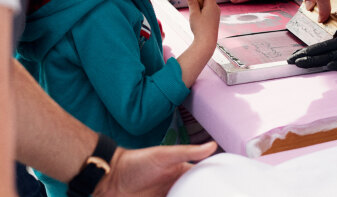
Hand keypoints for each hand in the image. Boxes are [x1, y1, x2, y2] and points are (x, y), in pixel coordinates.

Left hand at [96, 142, 216, 196]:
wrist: (110, 179)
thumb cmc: (136, 162)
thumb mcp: (164, 156)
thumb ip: (188, 152)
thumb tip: (213, 144)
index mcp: (181, 170)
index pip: (202, 176)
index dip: (213, 181)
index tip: (226, 187)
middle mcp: (175, 185)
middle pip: (193, 193)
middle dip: (202, 194)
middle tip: (217, 196)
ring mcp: (166, 196)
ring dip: (188, 196)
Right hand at [188, 0, 219, 44]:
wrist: (207, 43)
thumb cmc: (201, 29)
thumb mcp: (194, 14)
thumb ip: (192, 2)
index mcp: (212, 4)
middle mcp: (216, 8)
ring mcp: (216, 13)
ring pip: (209, 2)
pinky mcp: (214, 18)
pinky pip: (209, 8)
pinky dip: (204, 5)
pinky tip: (198, 8)